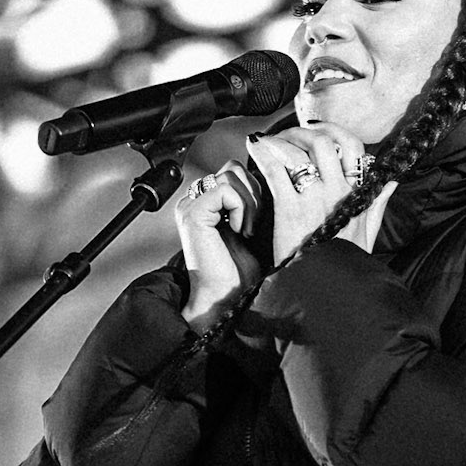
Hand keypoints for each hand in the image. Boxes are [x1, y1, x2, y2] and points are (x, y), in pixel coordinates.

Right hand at [175, 160, 262, 331]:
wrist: (226, 298)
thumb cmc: (240, 272)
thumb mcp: (253, 226)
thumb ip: (253, 200)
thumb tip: (274, 174)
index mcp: (207, 202)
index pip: (234, 171)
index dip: (256, 188)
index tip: (260, 219)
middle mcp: (195, 200)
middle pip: (233, 168)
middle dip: (255, 192)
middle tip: (255, 224)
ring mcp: (191, 205)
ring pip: (230, 174)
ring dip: (250, 202)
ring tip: (248, 229)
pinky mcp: (193, 213)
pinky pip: (225, 190)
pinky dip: (241, 208)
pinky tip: (240, 231)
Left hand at [245, 124, 396, 263]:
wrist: (322, 290)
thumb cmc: (343, 264)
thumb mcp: (368, 233)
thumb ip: (378, 203)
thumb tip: (392, 180)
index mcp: (358, 196)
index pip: (355, 147)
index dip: (335, 131)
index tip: (318, 130)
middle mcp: (338, 192)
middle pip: (324, 141)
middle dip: (303, 130)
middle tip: (288, 133)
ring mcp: (313, 200)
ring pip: (298, 151)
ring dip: (281, 139)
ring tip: (269, 141)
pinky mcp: (289, 210)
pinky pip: (275, 170)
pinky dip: (263, 154)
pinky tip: (255, 150)